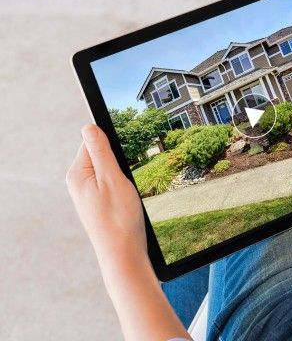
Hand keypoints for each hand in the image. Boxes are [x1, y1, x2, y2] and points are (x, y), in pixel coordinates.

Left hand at [66, 125, 145, 260]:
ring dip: (121, 176)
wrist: (123, 253)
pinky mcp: (96, 202)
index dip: (111, 145)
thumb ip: (100, 151)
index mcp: (77, 173)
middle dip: (117, 161)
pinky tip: (125, 200)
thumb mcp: (112, 178)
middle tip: (126, 180)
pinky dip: (120, 187)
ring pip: (107, 170)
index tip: (124, 157)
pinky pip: (108, 183)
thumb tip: (89, 126)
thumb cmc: (119, 218)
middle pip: (99, 155)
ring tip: (126, 194)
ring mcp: (87, 193)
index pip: (92, 142)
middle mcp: (77, 182)